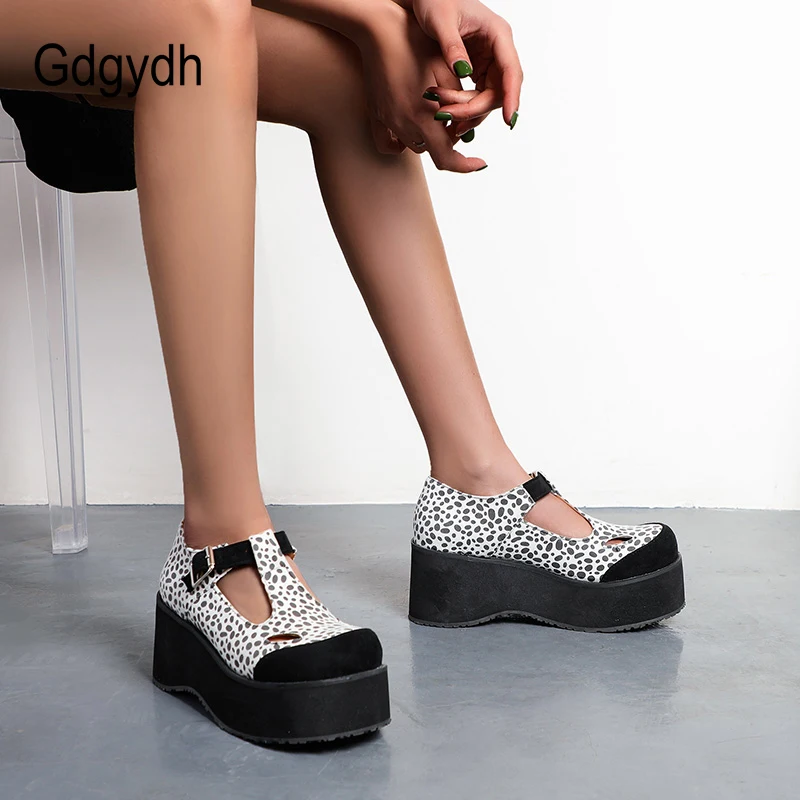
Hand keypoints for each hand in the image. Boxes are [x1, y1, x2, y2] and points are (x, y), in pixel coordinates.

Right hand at [357, 2, 487, 172]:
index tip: (479, 163)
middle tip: (457, 116)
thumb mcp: (447, 71)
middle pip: (434, 150)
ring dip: (430, 137)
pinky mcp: (377, 115)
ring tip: (437, 112)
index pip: (447, 158)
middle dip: (449, 139)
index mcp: (423, 118)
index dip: (465, 166)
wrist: (379, 30)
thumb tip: (466, 131)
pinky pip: (391, 143)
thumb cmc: (414, 44)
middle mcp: (404, 126)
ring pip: (416, 145)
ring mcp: (388, 122)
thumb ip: (460, 104)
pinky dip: (404, 141)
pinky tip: (413, 126)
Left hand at [396, 0, 522, 132]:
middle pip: (499, 91)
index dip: (511, 96)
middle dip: (474, 107)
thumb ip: (452, 47)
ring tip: (441, 114)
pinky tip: (448, 113)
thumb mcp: (440, 21)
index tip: (508, 119)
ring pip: (488, 98)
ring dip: (467, 110)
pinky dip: (463, 107)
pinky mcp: (478, 70)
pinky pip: (477, 95)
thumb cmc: (434, 0)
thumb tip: (463, 72)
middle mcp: (498, 50)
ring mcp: (489, 61)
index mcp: (498, 34)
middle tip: (447, 115)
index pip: (511, 70)